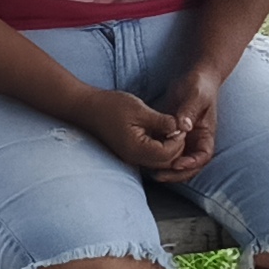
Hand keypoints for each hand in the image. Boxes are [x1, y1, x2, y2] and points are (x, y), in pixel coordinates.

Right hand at [76, 84, 190, 174]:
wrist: (87, 108)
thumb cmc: (111, 106)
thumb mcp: (140, 110)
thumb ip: (162, 121)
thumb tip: (180, 127)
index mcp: (136, 149)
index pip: (168, 154)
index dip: (178, 141)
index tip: (179, 125)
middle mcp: (134, 158)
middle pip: (166, 162)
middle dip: (176, 146)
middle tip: (177, 128)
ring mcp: (131, 158)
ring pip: (159, 161)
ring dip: (169, 148)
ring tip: (169, 129)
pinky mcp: (130, 153)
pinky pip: (151, 157)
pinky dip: (160, 147)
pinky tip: (159, 132)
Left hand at [152, 62, 225, 176]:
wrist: (197, 76)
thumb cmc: (199, 84)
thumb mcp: (196, 95)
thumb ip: (189, 111)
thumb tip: (183, 127)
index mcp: (206, 134)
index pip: (203, 156)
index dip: (191, 163)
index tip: (177, 164)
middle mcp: (196, 140)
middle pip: (190, 165)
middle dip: (176, 174)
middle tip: (159, 175)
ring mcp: (184, 138)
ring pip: (177, 161)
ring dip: (165, 169)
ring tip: (149, 172)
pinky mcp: (172, 134)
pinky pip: (166, 150)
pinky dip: (157, 158)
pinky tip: (144, 159)